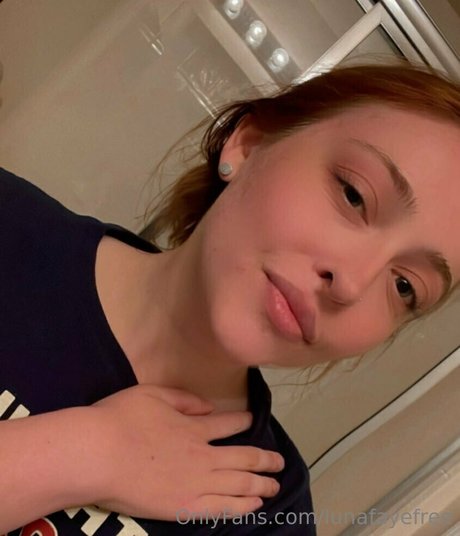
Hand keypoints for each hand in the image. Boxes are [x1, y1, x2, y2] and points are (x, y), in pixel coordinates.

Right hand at [89, 384, 283, 519]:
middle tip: (279, 462)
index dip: (243, 421)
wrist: (97, 454)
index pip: (228, 424)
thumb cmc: (120, 420)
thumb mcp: (152, 394)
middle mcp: (202, 455)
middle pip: (243, 458)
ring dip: (261, 485)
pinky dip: (242, 506)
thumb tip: (208, 406)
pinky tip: (255, 506)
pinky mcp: (183, 507)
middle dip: (265, 460)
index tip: (252, 421)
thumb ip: (184, 399)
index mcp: (193, 427)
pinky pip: (222, 508)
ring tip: (275, 486)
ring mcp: (195, 483)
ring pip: (239, 485)